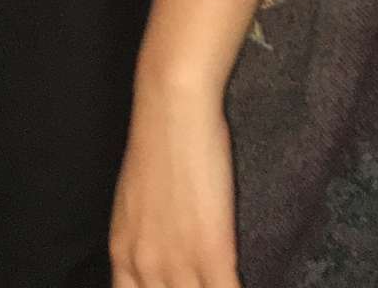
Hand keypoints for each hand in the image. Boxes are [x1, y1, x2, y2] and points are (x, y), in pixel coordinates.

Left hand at [109, 82, 240, 286]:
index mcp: (122, 253)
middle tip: (202, 282)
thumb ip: (143, 239)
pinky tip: (256, 284)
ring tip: (225, 281)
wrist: (172, 107)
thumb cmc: (158, 145)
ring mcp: (178, 265)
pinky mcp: (213, 255)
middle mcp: (144, 267)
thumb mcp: (135, 201)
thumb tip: (159, 258)